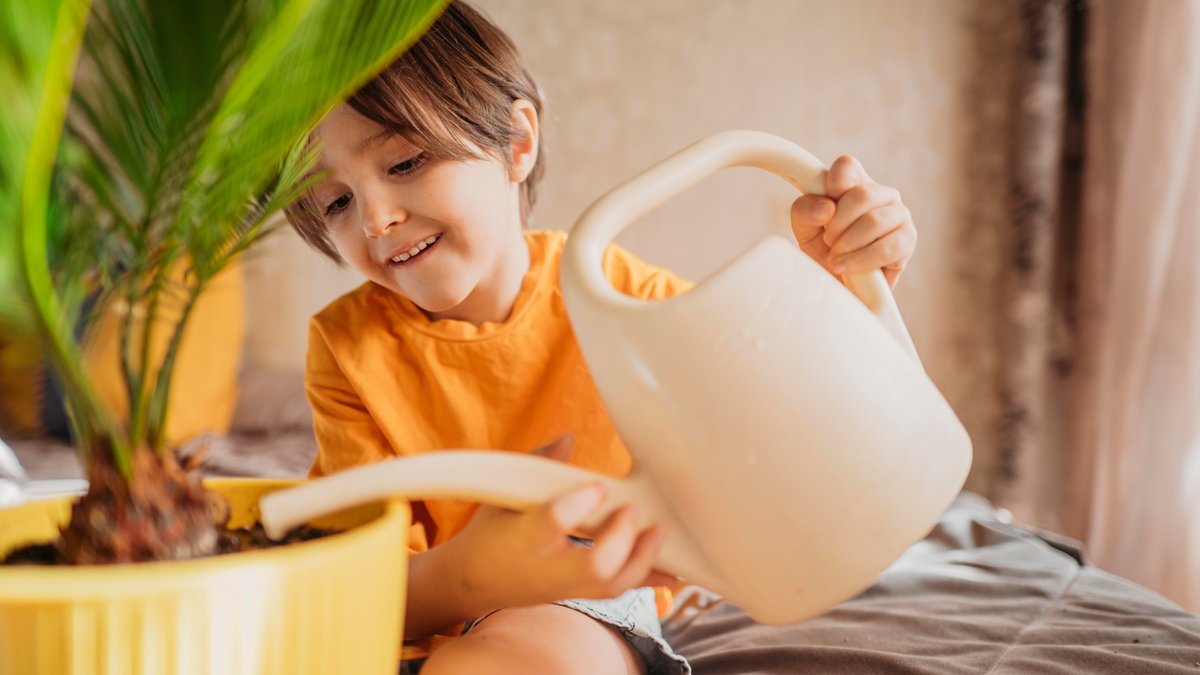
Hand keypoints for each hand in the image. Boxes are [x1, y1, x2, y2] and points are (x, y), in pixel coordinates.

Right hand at [437, 435, 667, 614]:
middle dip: (620, 539)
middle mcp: (545, 567)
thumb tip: (568, 438)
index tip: (598, 486)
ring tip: (658, 532)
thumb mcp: (500, 494)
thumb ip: (535, 466)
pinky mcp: (580, 594)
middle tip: (630, 511)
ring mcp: (565, 586)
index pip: (552, 523)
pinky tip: (672, 567)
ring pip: (610, 585)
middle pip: (592, 566)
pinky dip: (648, 578)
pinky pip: (619, 592)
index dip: (578, 505)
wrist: (473, 581)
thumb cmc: (489, 532)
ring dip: (641, 559)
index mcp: (520, 537)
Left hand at [790, 155, 915, 287]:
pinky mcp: (908, 240)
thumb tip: (826, 208)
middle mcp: (882, 193)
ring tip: (835, 258)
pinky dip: (862, 260)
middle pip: (861, 195)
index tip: (822, 213)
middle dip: (837, 224)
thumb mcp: (804, 228)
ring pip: (874, 221)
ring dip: (848, 244)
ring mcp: (899, 215)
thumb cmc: (824, 249)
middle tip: (828, 242)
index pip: (847, 166)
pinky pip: (887, 247)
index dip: (831, 187)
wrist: (839, 283)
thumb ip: (805, 211)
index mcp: (856, 181)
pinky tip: (847, 268)